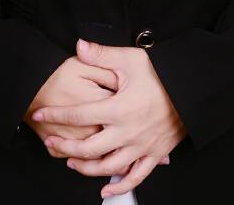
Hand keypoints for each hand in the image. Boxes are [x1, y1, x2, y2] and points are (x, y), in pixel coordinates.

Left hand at [31, 38, 185, 197]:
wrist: (192, 89)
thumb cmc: (162, 73)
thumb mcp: (130, 59)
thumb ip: (102, 55)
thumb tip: (78, 46)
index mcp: (118, 108)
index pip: (79, 115)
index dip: (56, 115)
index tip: (41, 114)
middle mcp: (127, 132)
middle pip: (88, 148)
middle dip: (65, 146)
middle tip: (51, 142)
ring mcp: (141, 146)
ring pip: (107, 167)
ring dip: (85, 168)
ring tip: (71, 162)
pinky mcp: (154, 154)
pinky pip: (135, 177)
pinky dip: (119, 186)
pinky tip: (105, 188)